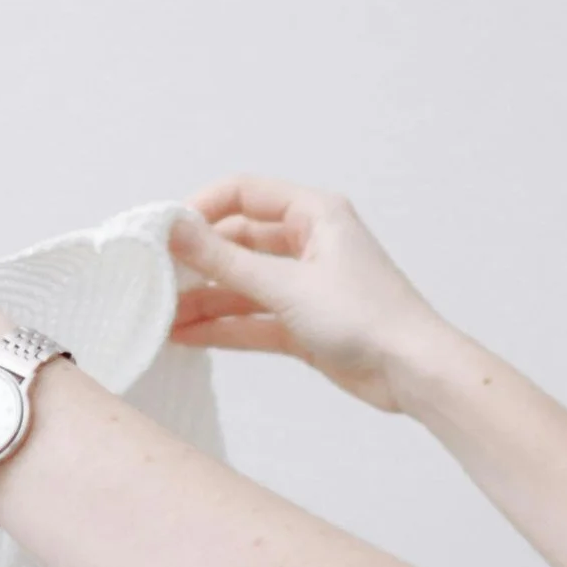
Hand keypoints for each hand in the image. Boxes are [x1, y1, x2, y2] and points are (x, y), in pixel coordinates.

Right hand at [170, 177, 450, 414]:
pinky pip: (253, 319)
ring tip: (159, 318)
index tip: (165, 233)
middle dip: (197, 264)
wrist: (414, 372)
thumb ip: (225, 261)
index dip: (201, 208)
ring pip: (243, 286)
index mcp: (314, 214)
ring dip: (204, 301)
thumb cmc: (367, 317)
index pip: (244, 193)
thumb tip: (175, 230)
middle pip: (238, 243)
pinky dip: (223, 327)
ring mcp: (306, 286)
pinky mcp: (305, 325)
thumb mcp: (286, 286)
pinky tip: (186, 336)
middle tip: (153, 280)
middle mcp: (309, 244)